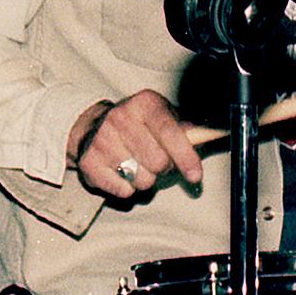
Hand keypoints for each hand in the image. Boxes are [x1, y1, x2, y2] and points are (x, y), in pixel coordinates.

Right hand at [67, 90, 202, 197]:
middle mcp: (121, 118)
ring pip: (142, 180)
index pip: (169, 131)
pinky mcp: (89, 162)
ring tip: (138, 164)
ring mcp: (102, 140)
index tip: (195, 175)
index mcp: (144, 103)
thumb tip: (206, 139)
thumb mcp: (163, 118)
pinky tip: (121, 172)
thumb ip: (187, 130)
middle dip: (163, 168)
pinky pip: (123, 191)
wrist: (92, 127)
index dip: (185, 155)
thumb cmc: (139, 125)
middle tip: (156, 160)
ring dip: (146, 179)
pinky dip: (128, 188)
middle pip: (158, 162)